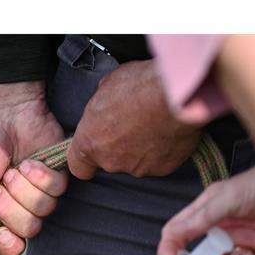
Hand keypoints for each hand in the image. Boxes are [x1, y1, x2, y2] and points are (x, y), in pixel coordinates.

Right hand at [0, 82, 68, 254]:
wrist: (1, 115)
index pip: (11, 248)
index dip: (8, 244)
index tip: (0, 232)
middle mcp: (21, 209)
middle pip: (28, 231)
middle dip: (11, 206)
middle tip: (0, 185)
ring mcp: (41, 194)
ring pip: (43, 211)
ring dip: (24, 187)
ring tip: (13, 169)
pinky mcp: (58, 177)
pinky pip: (57, 191)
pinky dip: (40, 175)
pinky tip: (30, 162)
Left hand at [67, 60, 202, 180]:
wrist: (176, 95)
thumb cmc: (139, 85)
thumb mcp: (108, 85)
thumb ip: (102, 104)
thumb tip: (107, 103)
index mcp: (90, 142)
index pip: (78, 166)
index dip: (86, 158)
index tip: (94, 147)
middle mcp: (111, 161)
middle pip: (110, 160)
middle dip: (119, 145)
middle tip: (132, 122)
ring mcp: (137, 168)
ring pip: (135, 162)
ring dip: (141, 147)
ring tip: (153, 124)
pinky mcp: (163, 169)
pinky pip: (159, 161)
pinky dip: (162, 150)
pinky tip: (167, 130)